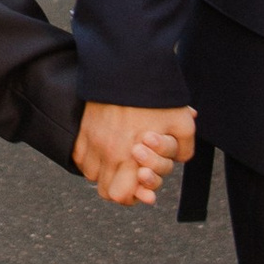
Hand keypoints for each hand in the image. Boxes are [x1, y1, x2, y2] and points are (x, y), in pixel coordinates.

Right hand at [74, 101, 196, 205]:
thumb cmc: (157, 97)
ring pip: (92, 174)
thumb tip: (179, 160)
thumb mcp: (182, 123)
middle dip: (120, 188)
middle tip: (132, 174)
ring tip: (119, 159)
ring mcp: (91, 141)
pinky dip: (91, 159)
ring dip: (105, 172)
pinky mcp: (82, 130)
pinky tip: (105, 148)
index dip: (132, 196)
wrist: (128, 67)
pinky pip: (80, 157)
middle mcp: (107, 152)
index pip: (120, 196)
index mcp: (130, 156)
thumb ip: (184, 149)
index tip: (141, 183)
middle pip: (105, 191)